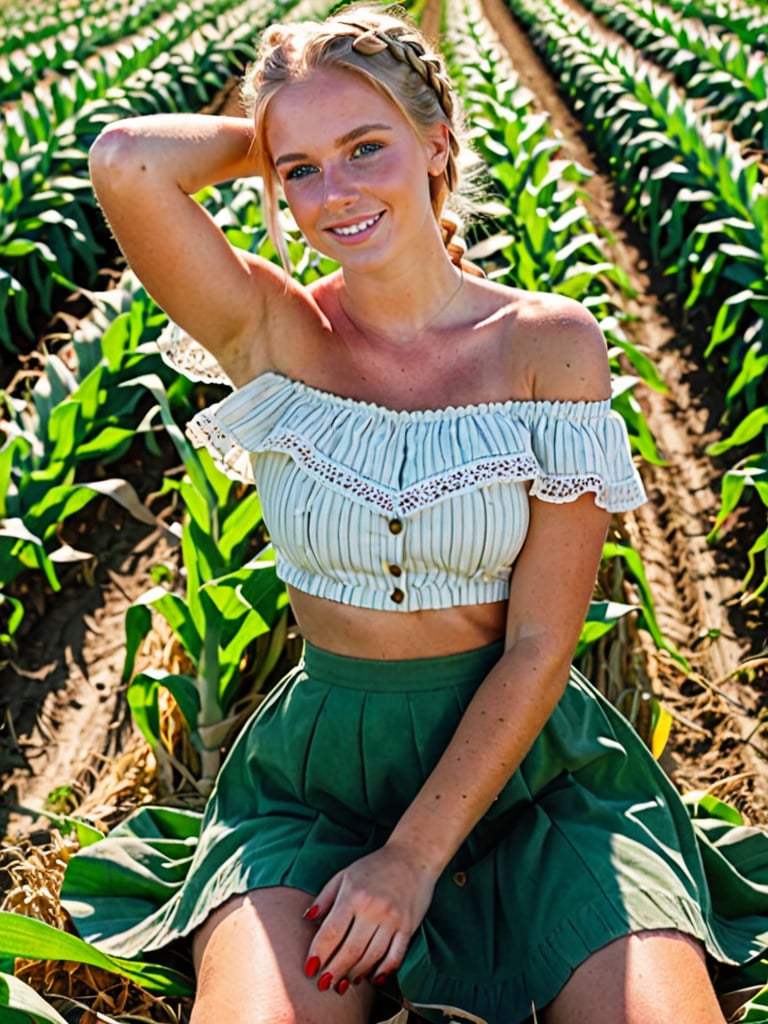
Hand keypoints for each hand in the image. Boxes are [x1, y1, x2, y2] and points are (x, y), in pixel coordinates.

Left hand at [302, 841, 437, 993]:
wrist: (413, 855)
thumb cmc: (375, 865)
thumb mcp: (345, 874)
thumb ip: (325, 897)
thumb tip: (307, 918)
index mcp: (353, 894)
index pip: (332, 932)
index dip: (319, 954)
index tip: (309, 969)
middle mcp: (373, 908)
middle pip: (350, 950)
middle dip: (334, 971)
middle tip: (324, 985)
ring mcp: (392, 919)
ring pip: (371, 956)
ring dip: (355, 974)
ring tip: (344, 983)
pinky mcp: (408, 926)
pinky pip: (396, 955)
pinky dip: (384, 971)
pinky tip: (373, 978)